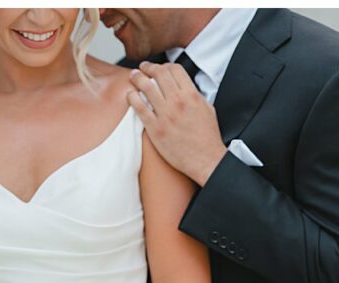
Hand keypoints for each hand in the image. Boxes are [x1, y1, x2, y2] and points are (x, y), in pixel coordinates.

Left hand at [127, 62, 227, 186]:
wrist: (206, 160)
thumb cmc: (207, 138)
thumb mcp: (207, 109)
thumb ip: (194, 94)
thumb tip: (183, 86)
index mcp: (192, 96)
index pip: (174, 69)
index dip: (164, 65)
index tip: (159, 68)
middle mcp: (178, 102)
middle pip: (159, 73)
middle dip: (148, 67)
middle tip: (142, 68)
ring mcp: (166, 115)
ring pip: (146, 86)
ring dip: (137, 78)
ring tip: (133, 77)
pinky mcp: (155, 129)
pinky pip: (139, 107)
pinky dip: (132, 97)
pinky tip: (131, 95)